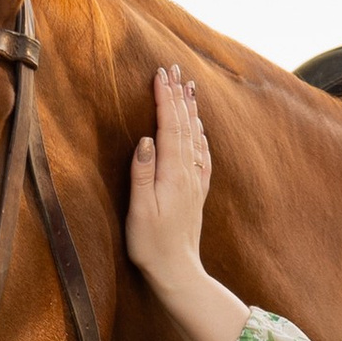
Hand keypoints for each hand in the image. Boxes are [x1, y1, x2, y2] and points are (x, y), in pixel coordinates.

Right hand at [125, 63, 211, 286]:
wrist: (178, 272)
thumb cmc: (152, 245)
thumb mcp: (140, 211)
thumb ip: (142, 174)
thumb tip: (146, 139)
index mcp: (173, 174)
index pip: (170, 128)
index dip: (165, 99)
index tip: (160, 74)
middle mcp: (188, 174)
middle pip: (185, 126)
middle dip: (178, 95)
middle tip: (174, 68)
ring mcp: (194, 183)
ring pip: (194, 137)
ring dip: (190, 110)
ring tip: (188, 86)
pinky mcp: (196, 193)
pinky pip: (201, 155)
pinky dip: (199, 135)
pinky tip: (198, 128)